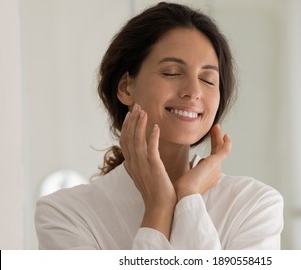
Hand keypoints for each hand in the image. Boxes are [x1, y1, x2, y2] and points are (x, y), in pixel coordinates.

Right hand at [119, 104, 175, 237]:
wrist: (160, 208)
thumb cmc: (155, 193)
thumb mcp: (143, 176)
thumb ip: (139, 165)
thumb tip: (136, 158)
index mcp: (131, 165)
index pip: (125, 141)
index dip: (127, 126)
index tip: (131, 114)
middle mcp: (134, 164)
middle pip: (129, 137)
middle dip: (132, 120)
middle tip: (136, 106)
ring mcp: (142, 166)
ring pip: (137, 140)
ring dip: (140, 124)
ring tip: (143, 111)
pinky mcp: (153, 168)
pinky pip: (151, 149)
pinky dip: (152, 137)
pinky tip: (156, 126)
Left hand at [175, 124, 231, 200]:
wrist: (185, 194)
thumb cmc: (182, 190)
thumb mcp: (186, 177)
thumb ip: (191, 170)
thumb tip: (193, 165)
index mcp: (209, 176)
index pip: (212, 159)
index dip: (212, 148)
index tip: (210, 140)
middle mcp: (215, 172)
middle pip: (217, 152)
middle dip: (215, 140)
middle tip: (214, 129)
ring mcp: (217, 168)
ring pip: (220, 149)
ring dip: (218, 137)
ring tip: (215, 127)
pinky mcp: (216, 163)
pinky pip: (225, 151)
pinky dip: (226, 143)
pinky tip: (225, 135)